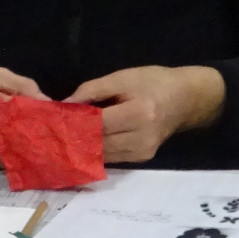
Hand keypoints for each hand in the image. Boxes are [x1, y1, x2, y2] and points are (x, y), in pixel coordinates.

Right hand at [0, 66, 46, 166]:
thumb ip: (23, 87)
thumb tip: (46, 104)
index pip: (5, 109)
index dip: (28, 116)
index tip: (49, 121)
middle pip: (2, 133)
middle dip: (27, 136)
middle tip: (49, 138)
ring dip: (21, 150)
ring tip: (40, 147)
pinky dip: (11, 157)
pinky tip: (25, 153)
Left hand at [66, 66, 225, 163]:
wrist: (185, 99)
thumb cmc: (154, 82)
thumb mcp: (123, 77)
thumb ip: (93, 90)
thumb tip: (65, 105)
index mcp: (139, 113)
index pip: (98, 123)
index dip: (74, 123)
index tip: (54, 121)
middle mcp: (141, 137)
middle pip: (98, 142)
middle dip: (75, 138)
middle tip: (53, 132)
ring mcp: (142, 152)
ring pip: (102, 154)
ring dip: (83, 148)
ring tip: (64, 138)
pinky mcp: (141, 160)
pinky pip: (111, 158)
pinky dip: (96, 151)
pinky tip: (83, 144)